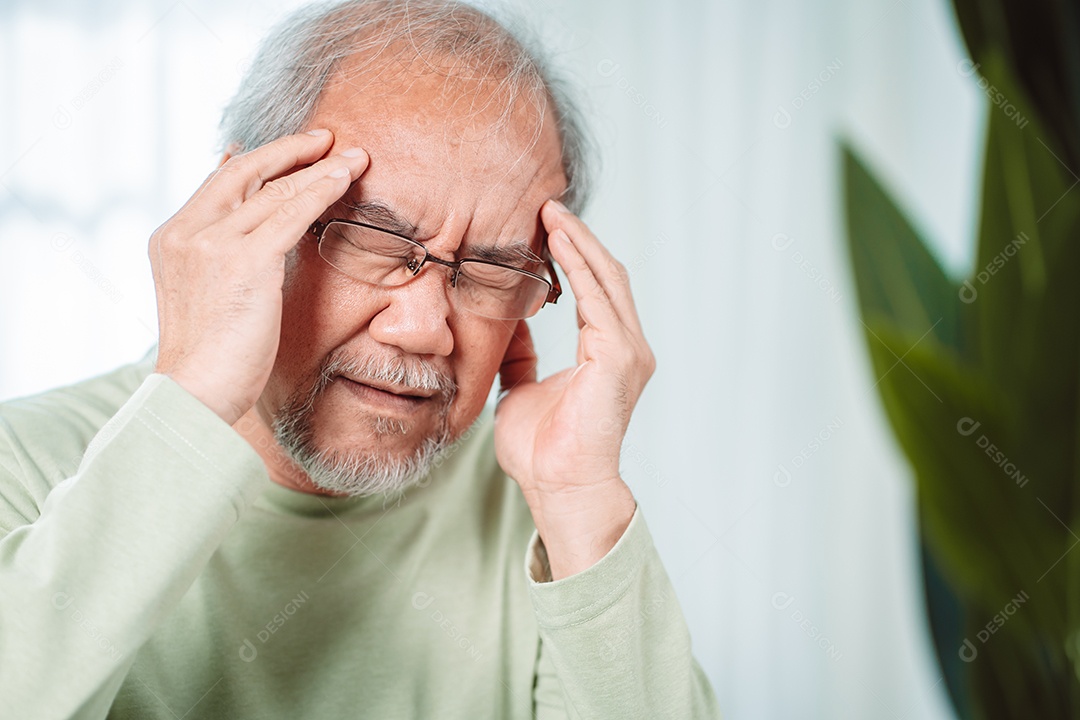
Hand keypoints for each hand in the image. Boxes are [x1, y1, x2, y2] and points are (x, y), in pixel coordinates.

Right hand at [150, 130, 367, 423]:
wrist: (194, 393)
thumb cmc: (210, 360)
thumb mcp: (208, 298)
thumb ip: (224, 262)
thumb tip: (257, 241)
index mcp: (171, 239)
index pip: (218, 184)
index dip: (257, 161)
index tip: (288, 150)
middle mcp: (186, 232)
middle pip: (243, 171)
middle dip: (288, 150)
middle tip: (326, 138)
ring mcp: (212, 243)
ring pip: (273, 190)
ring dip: (318, 168)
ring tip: (353, 157)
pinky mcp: (243, 260)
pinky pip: (291, 213)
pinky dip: (322, 189)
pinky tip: (346, 177)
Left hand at [494, 200, 654, 577]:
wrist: (558, 487)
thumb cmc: (542, 451)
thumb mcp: (522, 390)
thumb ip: (521, 356)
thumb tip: (509, 325)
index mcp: (609, 353)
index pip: (595, 290)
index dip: (574, 256)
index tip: (545, 227)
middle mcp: (627, 347)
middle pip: (606, 276)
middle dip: (578, 239)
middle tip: (548, 205)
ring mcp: (628, 351)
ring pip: (605, 279)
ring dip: (578, 242)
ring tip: (551, 212)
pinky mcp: (619, 357)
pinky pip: (596, 299)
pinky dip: (577, 267)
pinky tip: (557, 243)